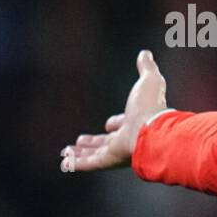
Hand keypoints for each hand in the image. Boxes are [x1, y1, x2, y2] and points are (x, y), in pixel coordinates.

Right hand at [60, 50, 168, 171]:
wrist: (151, 129)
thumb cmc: (151, 106)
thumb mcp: (149, 80)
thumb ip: (147, 67)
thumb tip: (145, 53)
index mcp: (136, 122)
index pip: (123, 124)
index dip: (116, 122)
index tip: (109, 124)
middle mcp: (127, 139)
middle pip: (107, 142)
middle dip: (94, 141)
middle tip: (81, 140)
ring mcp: (118, 152)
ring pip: (95, 154)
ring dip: (81, 153)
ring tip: (67, 152)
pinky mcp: (109, 161)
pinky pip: (90, 163)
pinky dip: (77, 163)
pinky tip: (65, 163)